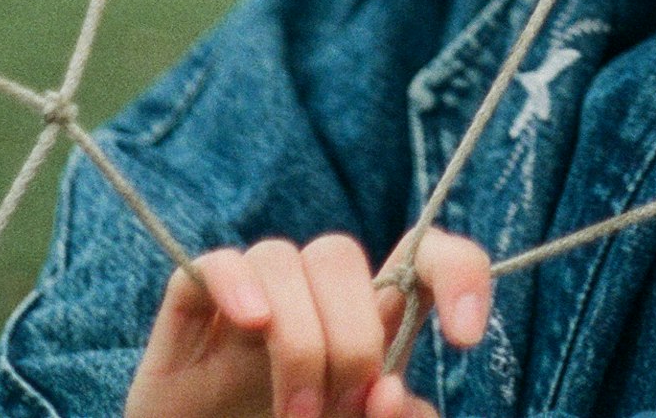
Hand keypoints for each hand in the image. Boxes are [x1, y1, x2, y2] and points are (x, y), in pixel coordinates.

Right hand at [123, 229, 493, 417]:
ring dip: (299, 339)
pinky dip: (234, 283)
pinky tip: (252, 323)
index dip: (457, 273)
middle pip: (342, 254)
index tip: (465, 337)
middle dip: (355, 336)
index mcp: (364, 321)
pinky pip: (214, 263)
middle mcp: (308, 298)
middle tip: (344, 407)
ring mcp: (248, 301)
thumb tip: (390, 392)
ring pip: (284, 257)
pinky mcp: (190, 314)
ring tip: (298, 415)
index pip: (422, 258)